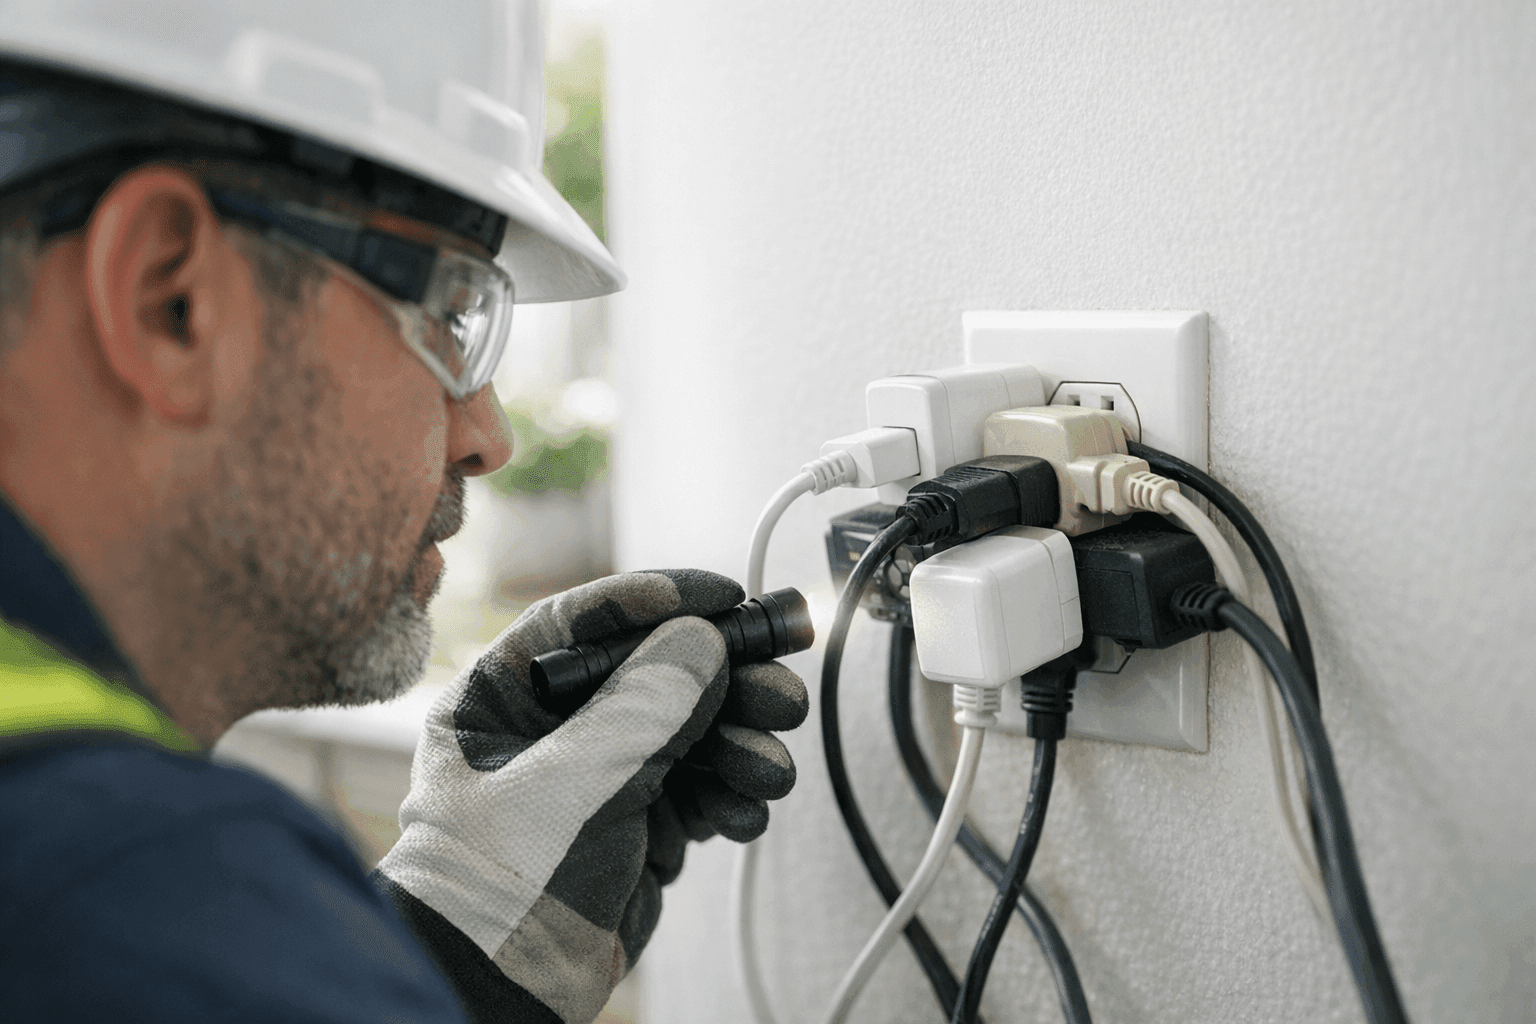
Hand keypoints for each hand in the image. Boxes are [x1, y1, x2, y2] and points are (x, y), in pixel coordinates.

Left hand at [377, 569, 805, 1023]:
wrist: (501, 991)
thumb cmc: (500, 885)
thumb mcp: (574, 779)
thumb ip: (645, 703)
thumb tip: (703, 640)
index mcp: (504, 697)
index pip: (586, 622)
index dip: (659, 601)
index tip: (724, 595)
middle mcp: (553, 730)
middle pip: (655, 675)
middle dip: (725, 684)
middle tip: (779, 690)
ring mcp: (597, 779)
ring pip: (688, 734)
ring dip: (738, 745)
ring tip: (768, 766)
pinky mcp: (636, 826)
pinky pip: (697, 791)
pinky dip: (729, 796)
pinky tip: (746, 810)